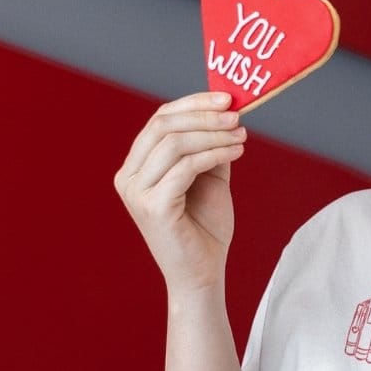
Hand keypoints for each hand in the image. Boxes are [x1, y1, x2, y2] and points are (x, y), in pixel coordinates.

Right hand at [114, 92, 246, 293]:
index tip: (226, 97)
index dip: (193, 103)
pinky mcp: (153, 207)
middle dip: (204, 115)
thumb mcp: (208, 176)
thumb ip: (209, 145)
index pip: (160, 119)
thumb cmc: (205, 227)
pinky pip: (186, 167)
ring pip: (175, 144)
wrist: (203, 272)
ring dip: (214, 134)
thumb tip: (226, 111)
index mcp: (137, 166)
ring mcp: (136, 193)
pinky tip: (236, 152)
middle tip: (237, 115)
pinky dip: (215, 154)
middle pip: (164, 126)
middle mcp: (128, 177)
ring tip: (241, 136)